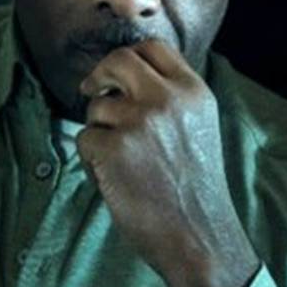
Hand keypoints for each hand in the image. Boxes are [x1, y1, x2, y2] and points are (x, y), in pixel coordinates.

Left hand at [76, 40, 259, 286]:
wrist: (199, 236)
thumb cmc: (195, 189)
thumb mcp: (201, 128)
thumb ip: (173, 99)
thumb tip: (125, 76)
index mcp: (194, 93)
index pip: (154, 49)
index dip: (131, 58)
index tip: (117, 75)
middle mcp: (168, 100)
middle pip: (118, 61)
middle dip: (100, 76)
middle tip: (92, 91)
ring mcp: (140, 122)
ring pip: (97, 107)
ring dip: (99, 130)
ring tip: (123, 161)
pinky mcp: (114, 148)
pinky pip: (85, 138)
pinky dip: (92, 159)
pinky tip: (116, 179)